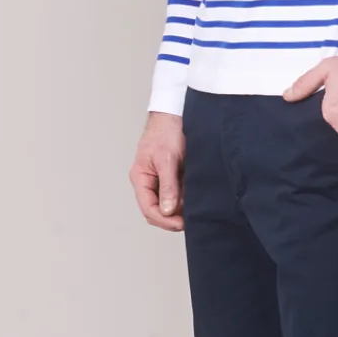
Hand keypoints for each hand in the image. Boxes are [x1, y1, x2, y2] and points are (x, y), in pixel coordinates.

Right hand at [130, 111, 185, 230]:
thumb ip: (168, 186)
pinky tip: (197, 197)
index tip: (181, 223)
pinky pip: (179, 194)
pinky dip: (187, 198)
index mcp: (140, 178)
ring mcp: (162, 180)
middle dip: (173, 217)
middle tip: (191, 219)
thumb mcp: (167, 159)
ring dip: (182, 208)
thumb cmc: (166, 130)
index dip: (164, 220)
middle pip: (158, 210)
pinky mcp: (174, 176)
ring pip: (170, 204)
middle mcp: (149, 182)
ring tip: (196, 205)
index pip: (148, 208)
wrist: (177, 113)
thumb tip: (167, 210)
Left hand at [283, 55, 337, 157]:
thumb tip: (287, 96)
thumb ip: (305, 84)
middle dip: (324, 147)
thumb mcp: (327, 69)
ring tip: (333, 154)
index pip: (315, 136)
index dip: (311, 138)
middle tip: (321, 146)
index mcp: (330, 117)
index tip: (308, 139)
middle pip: (329, 147)